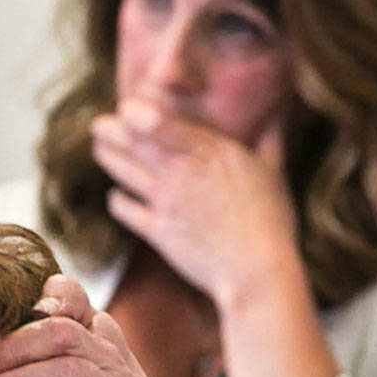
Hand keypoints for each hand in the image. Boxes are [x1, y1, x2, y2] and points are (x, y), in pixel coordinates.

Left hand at [90, 99, 300, 307]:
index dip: (137, 113)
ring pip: (124, 171)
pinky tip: (116, 196)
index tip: (125, 106)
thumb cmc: (271, 221)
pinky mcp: (156, 230)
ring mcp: (166, 201)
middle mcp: (183, 172)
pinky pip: (125, 209)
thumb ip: (270, 141)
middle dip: (111, 131)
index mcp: (213, 152)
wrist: (255, 271)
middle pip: (136, 143)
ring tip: (99, 148)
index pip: (164, 124)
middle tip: (98, 125)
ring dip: (108, 157)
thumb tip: (278, 115)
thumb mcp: (274, 173)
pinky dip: (116, 201)